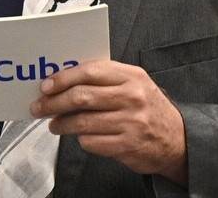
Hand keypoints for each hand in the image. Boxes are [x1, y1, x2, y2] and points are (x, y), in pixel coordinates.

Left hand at [30, 60, 186, 184]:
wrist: (178, 139)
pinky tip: (78, 136)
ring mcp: (131, 122)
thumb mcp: (133, 83)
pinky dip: (81, 140)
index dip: (63, 78)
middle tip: (40, 106)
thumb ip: (104, 78)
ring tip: (54, 124)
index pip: (89, 71)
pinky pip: (92, 142)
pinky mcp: (128, 145)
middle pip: (81, 97)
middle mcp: (132, 97)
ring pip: (83, 122)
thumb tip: (63, 80)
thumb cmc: (148, 107)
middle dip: (54, 102)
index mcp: (131, 76)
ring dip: (62, 124)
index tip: (46, 86)